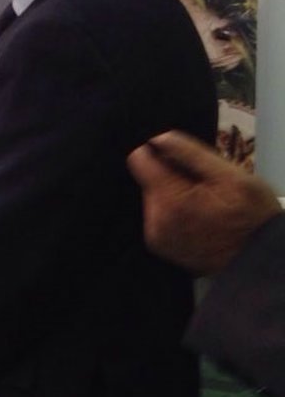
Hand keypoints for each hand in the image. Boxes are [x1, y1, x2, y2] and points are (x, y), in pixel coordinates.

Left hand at [127, 131, 280, 273]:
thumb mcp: (229, 174)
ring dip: (173, 196)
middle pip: (149, 180)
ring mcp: (156, 236)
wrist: (257, 256)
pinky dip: (173, 213)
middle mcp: (155, 219)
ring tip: (204, 204)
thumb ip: (189, 153)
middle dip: (172, 178)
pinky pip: (158, 217)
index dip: (159, 154)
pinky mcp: (159, 246)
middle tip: (204, 188)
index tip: (180, 160)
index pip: (139, 160)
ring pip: (154, 198)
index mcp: (170, 199)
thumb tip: (158, 139)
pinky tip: (197, 217)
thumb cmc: (249, 212)